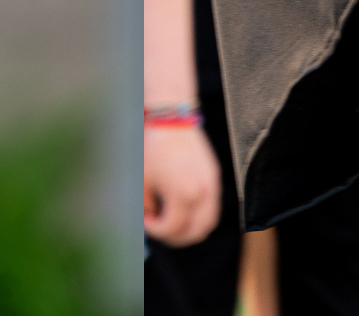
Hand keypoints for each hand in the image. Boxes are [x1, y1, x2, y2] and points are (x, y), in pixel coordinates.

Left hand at [144, 121, 221, 246]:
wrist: (172, 121)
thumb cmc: (153, 150)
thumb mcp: (143, 182)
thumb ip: (148, 207)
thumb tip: (152, 219)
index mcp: (183, 195)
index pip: (172, 229)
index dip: (155, 230)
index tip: (146, 220)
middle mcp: (202, 194)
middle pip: (195, 233)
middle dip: (175, 237)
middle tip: (160, 229)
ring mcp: (212, 186)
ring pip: (208, 224)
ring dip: (191, 229)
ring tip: (174, 221)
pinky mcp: (215, 177)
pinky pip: (212, 208)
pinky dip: (200, 216)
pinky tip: (184, 208)